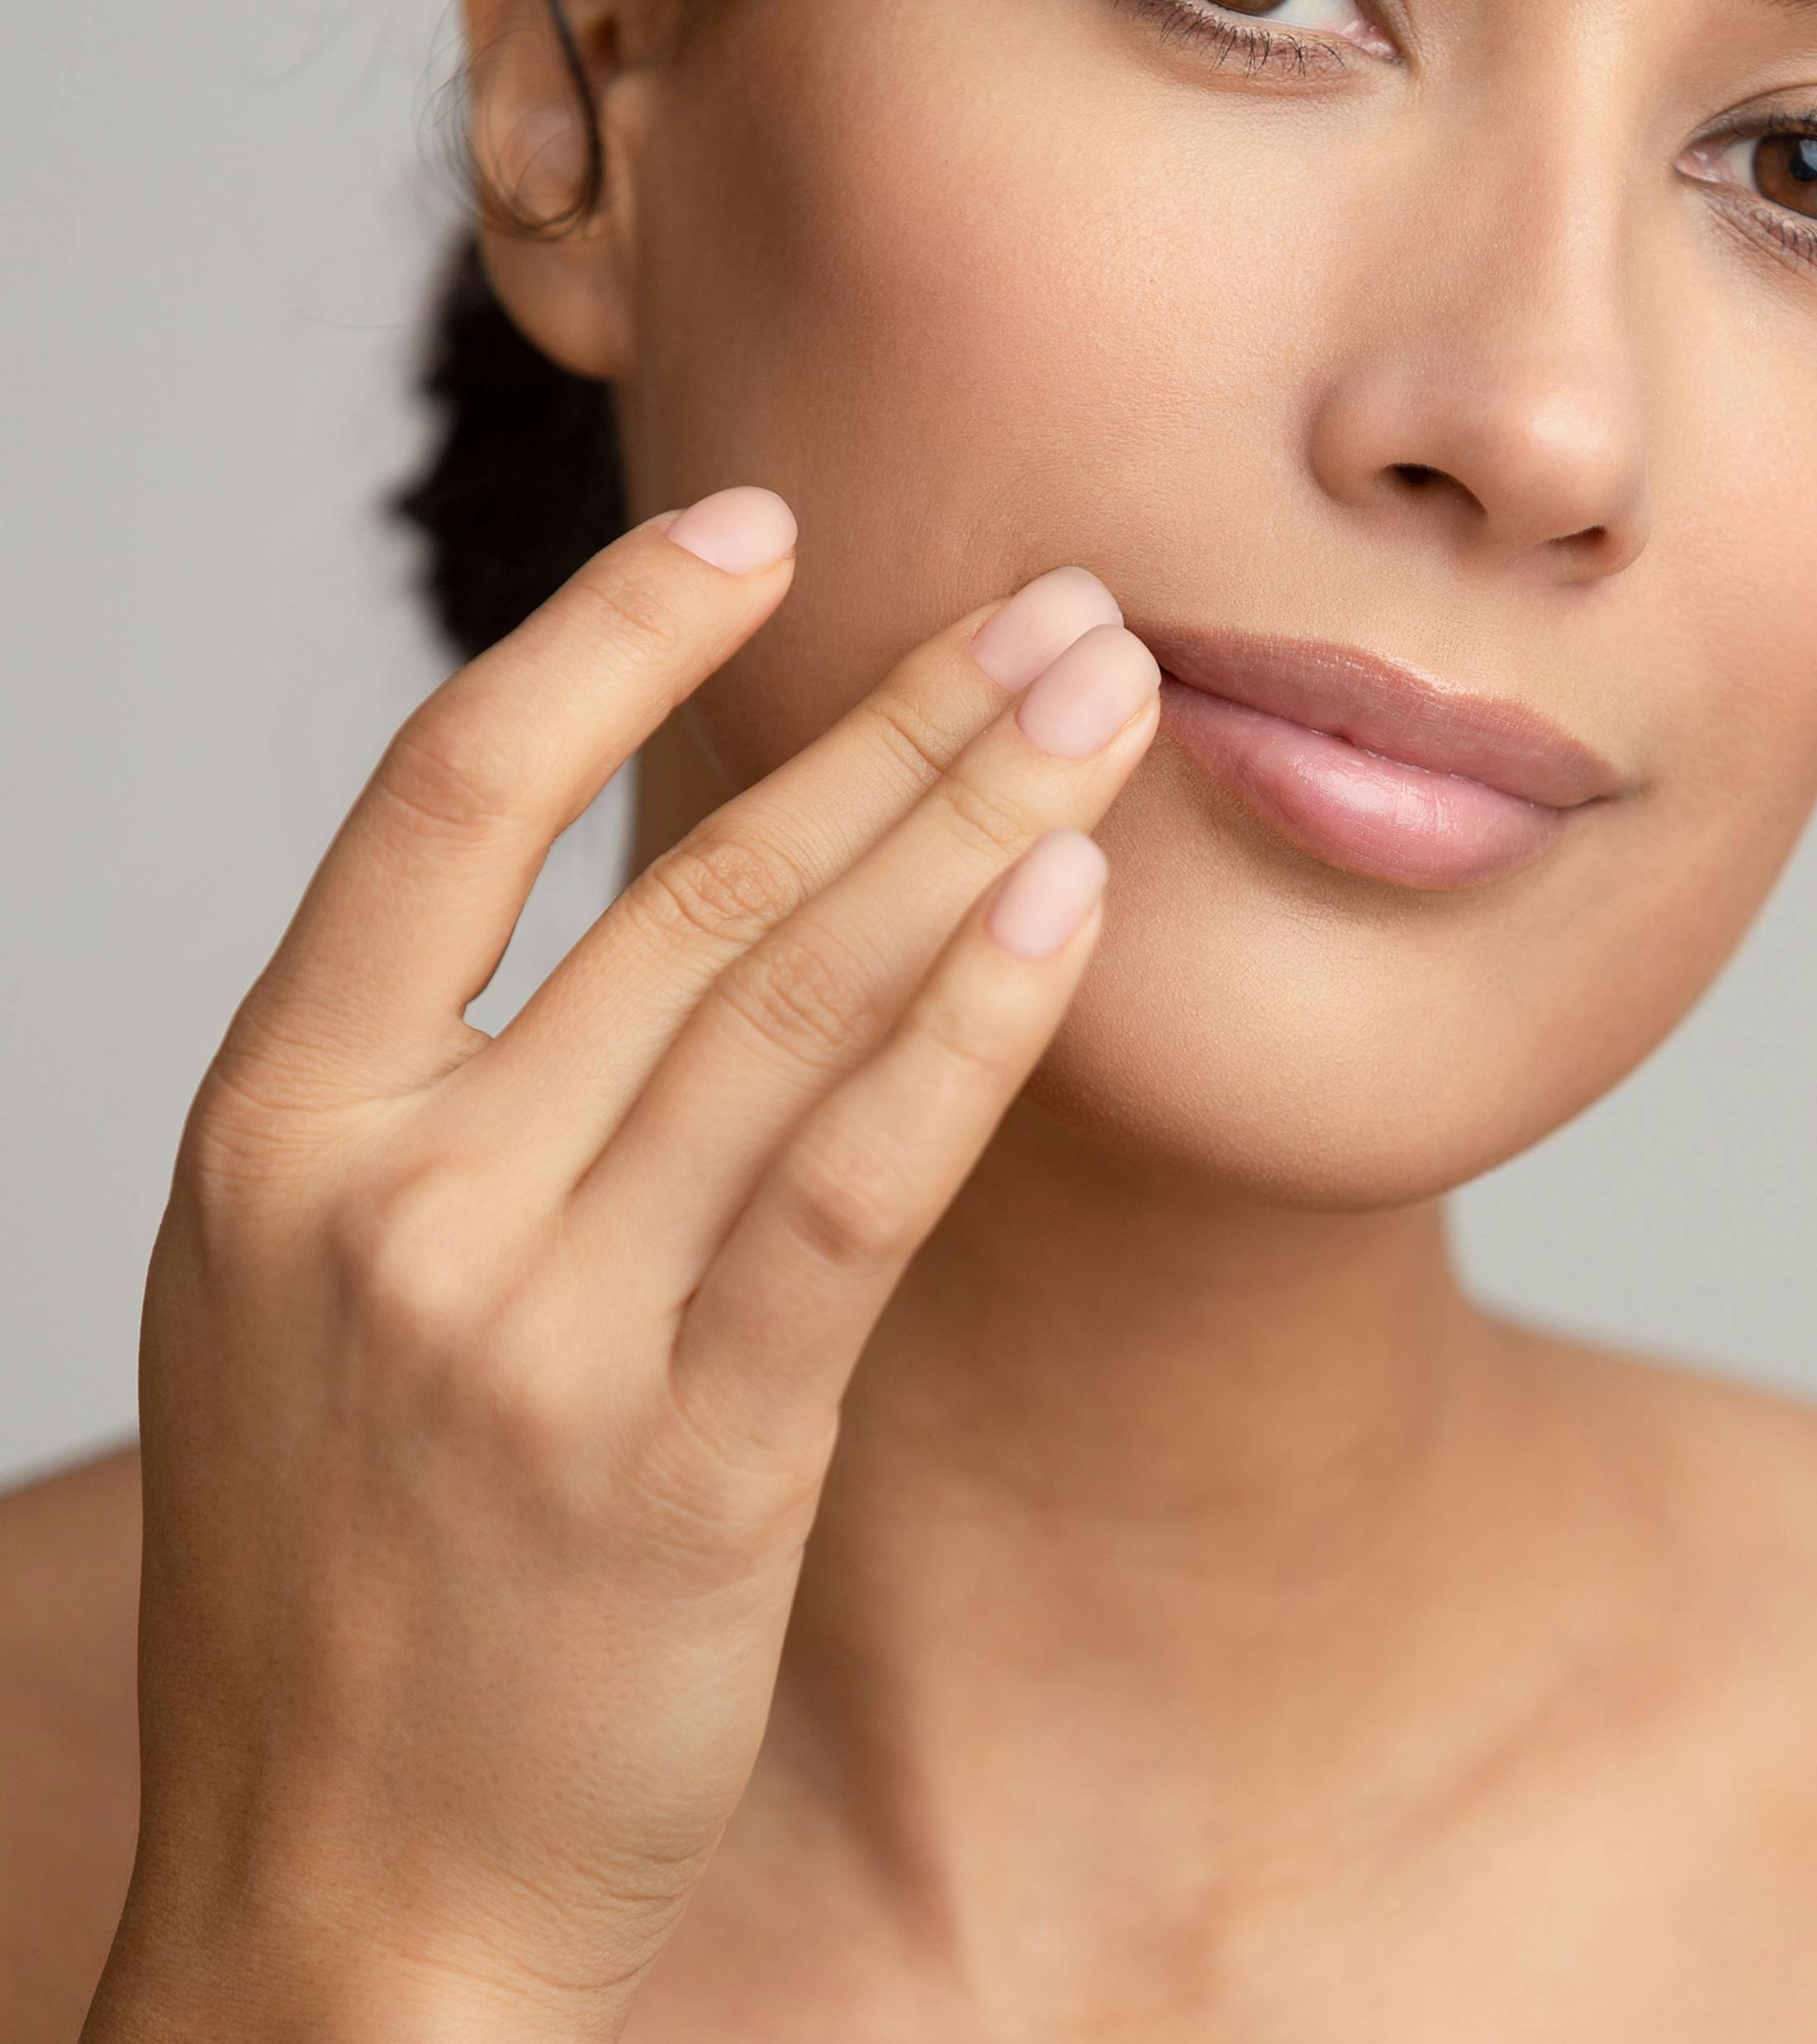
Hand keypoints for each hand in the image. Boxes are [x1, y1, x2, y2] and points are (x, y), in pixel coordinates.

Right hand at [83, 486, 1158, 2042]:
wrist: (344, 1898)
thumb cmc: (334, 1580)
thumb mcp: (314, 1291)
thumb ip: (447, 1092)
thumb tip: (643, 898)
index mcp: (272, 1125)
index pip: (448, 793)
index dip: (612, 633)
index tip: (757, 529)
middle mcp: (390, 1196)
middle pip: (683, 884)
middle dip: (893, 716)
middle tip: (1056, 599)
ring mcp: (533, 1328)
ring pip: (785, 1005)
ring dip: (965, 824)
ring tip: (1103, 696)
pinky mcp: (683, 1460)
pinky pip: (848, 1193)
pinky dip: (966, 1034)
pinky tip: (1067, 905)